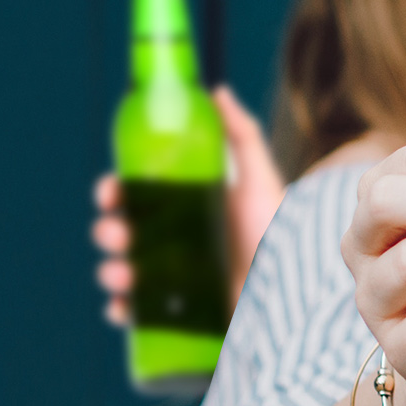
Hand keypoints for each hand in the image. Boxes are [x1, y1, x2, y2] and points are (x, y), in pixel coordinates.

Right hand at [92, 84, 286, 325]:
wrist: (296, 289)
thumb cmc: (278, 233)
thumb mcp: (260, 180)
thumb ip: (241, 135)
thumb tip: (217, 91)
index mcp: (185, 209)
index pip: (135, 196)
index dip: (114, 192)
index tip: (111, 191)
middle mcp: (174, 243)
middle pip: (122, 233)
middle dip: (109, 232)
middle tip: (119, 234)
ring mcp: (173, 279)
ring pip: (122, 272)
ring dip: (110, 271)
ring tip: (123, 274)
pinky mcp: (178, 314)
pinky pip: (137, 314)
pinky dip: (121, 310)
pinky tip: (122, 307)